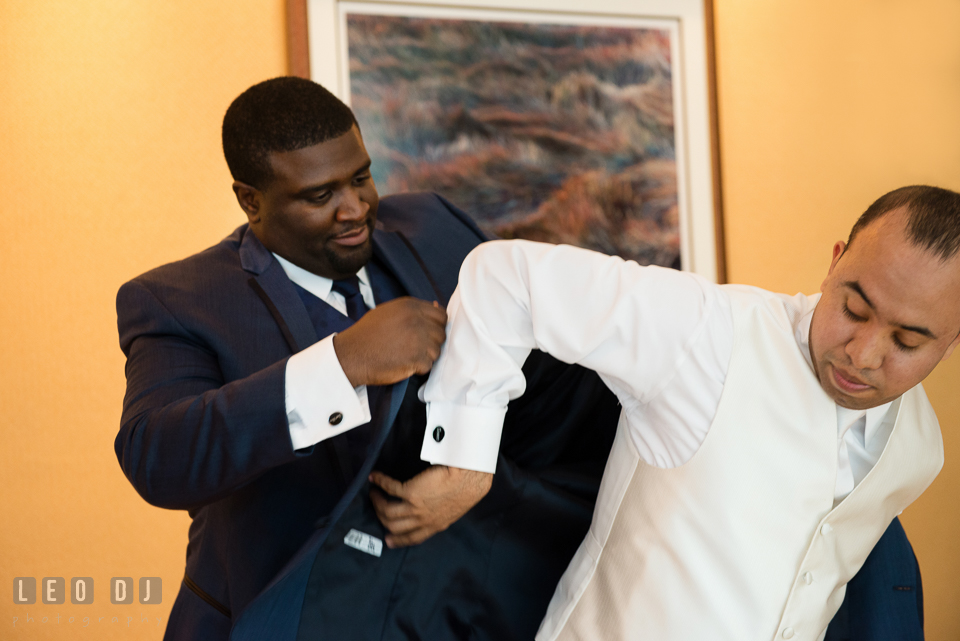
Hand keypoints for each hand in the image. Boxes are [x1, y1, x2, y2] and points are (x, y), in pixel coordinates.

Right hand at [333, 297, 445, 386]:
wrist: (351, 354)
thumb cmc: (367, 333)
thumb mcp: (388, 312)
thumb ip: (413, 310)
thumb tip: (436, 307)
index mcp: (410, 306)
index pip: (441, 315)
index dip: (436, 326)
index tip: (428, 334)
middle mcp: (417, 320)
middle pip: (441, 333)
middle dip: (432, 342)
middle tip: (415, 348)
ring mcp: (418, 340)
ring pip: (437, 350)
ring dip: (425, 356)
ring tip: (407, 356)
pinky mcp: (416, 358)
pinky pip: (428, 365)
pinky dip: (419, 368)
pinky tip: (405, 364)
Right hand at [368, 465, 492, 547]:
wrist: (468, 478)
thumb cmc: (466, 489)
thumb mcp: (453, 512)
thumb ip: (439, 516)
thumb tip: (430, 512)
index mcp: (435, 526)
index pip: (412, 538)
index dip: (398, 540)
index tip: (388, 540)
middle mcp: (423, 520)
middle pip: (394, 526)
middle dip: (381, 518)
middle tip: (376, 508)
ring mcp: (416, 507)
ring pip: (388, 511)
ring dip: (377, 502)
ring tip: (373, 494)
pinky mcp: (411, 492)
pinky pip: (390, 488)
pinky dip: (380, 482)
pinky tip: (374, 477)